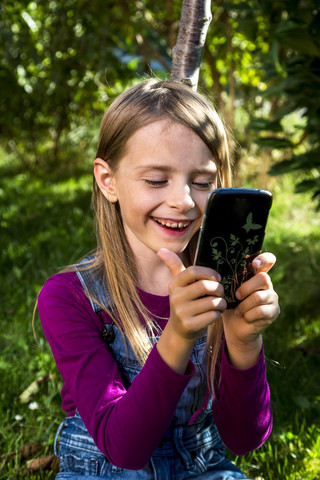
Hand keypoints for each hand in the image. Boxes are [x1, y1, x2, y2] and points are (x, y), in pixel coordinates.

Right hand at [156, 248, 226, 372]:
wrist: (179, 331)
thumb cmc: (184, 302)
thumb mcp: (178, 284)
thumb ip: (173, 265)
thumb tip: (161, 249)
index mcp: (174, 284)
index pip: (193, 271)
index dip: (209, 273)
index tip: (217, 278)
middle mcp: (175, 297)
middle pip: (205, 286)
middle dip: (218, 289)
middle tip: (220, 292)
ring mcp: (181, 312)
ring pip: (212, 302)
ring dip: (221, 302)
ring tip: (219, 304)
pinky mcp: (190, 325)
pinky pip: (213, 315)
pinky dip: (218, 314)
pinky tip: (214, 314)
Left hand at [222, 252, 279, 368]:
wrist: (235, 328)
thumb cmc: (230, 305)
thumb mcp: (227, 291)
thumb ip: (228, 279)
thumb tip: (214, 269)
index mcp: (256, 275)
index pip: (268, 260)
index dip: (264, 259)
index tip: (254, 263)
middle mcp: (267, 285)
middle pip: (263, 278)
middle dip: (246, 288)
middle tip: (236, 296)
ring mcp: (272, 298)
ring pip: (259, 296)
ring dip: (244, 305)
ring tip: (238, 310)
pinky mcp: (273, 312)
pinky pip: (261, 311)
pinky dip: (249, 315)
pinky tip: (244, 317)